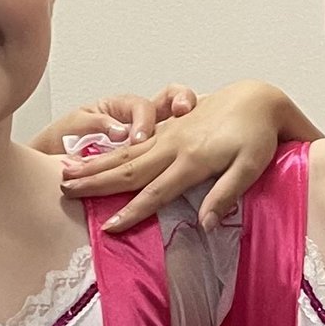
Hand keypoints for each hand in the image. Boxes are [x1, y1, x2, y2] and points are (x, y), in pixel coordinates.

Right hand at [60, 79, 297, 233]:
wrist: (258, 98)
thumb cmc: (259, 136)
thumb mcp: (252, 167)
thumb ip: (226, 195)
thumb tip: (205, 225)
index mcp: (192, 160)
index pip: (156, 192)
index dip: (132, 211)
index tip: (109, 227)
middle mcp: (174, 146)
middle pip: (128, 169)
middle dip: (96, 182)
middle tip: (65, 190)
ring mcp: (169, 135)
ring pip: (125, 153)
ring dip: (95, 164)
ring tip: (67, 171)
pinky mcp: (170, 128)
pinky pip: (134, 142)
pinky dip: (112, 150)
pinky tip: (95, 155)